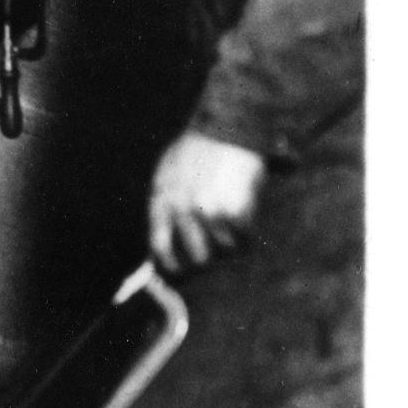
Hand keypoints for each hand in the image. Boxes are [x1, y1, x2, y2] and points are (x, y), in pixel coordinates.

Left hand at [146, 131, 266, 271]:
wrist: (226, 130)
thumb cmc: (195, 155)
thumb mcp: (167, 177)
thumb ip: (164, 210)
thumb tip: (160, 253)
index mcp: (161, 201)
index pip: (161, 249)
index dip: (172, 270)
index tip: (181, 277)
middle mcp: (183, 210)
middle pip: (198, 260)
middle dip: (208, 262)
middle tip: (214, 255)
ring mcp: (209, 211)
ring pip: (225, 251)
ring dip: (230, 243)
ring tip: (229, 221)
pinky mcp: (236, 210)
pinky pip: (244, 239)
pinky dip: (246, 233)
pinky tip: (243, 213)